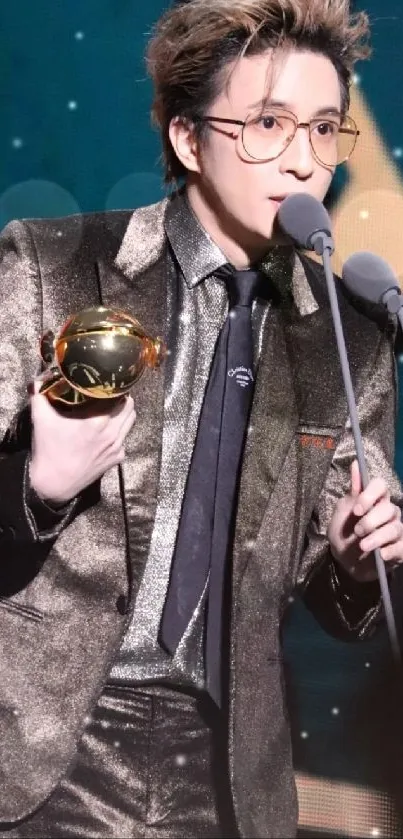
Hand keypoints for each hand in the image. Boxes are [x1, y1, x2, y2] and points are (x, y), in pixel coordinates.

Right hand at [29, 382, 135, 504]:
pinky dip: (119, 431)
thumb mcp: (40, 419)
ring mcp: (117, 447)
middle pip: (129, 405)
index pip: (118, 394)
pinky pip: (125, 438)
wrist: (53, 483)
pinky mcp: (117, 458)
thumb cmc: (48, 450)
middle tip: (108, 394)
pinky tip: (105, 431)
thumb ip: (39, 394)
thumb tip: (37, 378)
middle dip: (121, 397)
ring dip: (123, 412)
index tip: (105, 382)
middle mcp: (112, 432)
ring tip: (110, 409)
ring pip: (131, 421)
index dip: (112, 386)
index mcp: (97, 420)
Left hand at [327, 460, 402, 581]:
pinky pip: (402, 547)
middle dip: (370, 521)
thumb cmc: (343, 533)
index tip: (357, 510)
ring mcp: (396, 530)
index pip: (381, 486)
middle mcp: (388, 512)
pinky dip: (392, 551)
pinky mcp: (399, 549)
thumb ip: (353, 491)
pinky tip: (381, 555)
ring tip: (362, 546)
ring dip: (377, 537)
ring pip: (394, 528)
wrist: (344, 561)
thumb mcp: (343, 512)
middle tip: (357, 531)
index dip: (370, 496)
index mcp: (374, 500)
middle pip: (389, 509)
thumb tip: (356, 463)